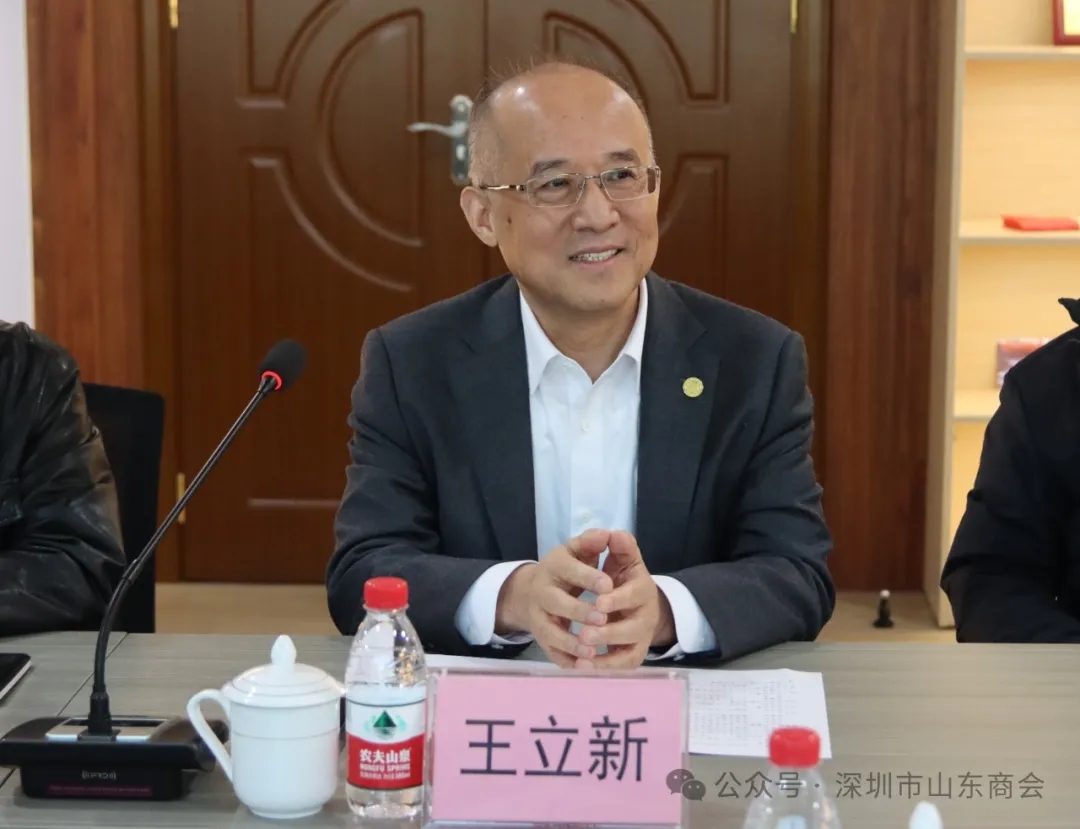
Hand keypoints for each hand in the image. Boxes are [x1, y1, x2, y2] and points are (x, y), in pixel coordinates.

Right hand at [494, 529, 613, 667]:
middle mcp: (541, 592)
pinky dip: (567, 662)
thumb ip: (592, 542)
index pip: (569, 570)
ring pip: (551, 633)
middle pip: (556, 603)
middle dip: (579, 611)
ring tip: (593, 650)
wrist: (530, 591)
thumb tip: (608, 533)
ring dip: (571, 642)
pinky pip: (552, 654)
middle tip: (602, 618)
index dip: (588, 577)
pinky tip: (584, 667)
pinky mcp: (542, 640)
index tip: (608, 585)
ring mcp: (539, 618)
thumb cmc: (564, 568)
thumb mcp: (575, 550)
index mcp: (553, 566)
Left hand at [575, 531, 675, 668]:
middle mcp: (645, 616)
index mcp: (643, 589)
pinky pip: (621, 668)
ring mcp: (640, 639)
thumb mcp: (623, 558)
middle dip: (609, 632)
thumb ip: (620, 546)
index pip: (634, 595)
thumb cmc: (622, 578)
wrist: (635, 603)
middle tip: (585, 633)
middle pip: (633, 629)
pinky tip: (582, 668)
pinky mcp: (632, 655)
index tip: (599, 601)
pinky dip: (603, 670)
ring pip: (627, 652)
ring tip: (582, 653)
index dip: (617, 599)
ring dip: (605, 656)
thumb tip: (615, 534)